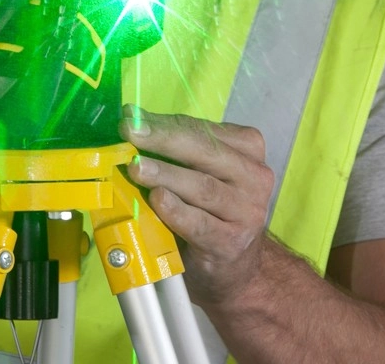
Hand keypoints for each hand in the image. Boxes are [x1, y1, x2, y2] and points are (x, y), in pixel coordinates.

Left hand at [119, 104, 273, 308]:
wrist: (235, 267)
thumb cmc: (210, 209)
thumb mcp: (198, 171)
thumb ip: (174, 149)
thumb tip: (131, 123)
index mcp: (247, 149)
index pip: (202, 129)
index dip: (165, 122)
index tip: (132, 117)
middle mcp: (254, 176)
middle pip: (205, 151)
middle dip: (163, 139)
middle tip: (130, 132)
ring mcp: (247, 212)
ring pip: (202, 187)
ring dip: (165, 174)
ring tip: (136, 167)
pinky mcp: (231, 243)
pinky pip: (200, 224)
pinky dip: (176, 211)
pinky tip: (157, 200)